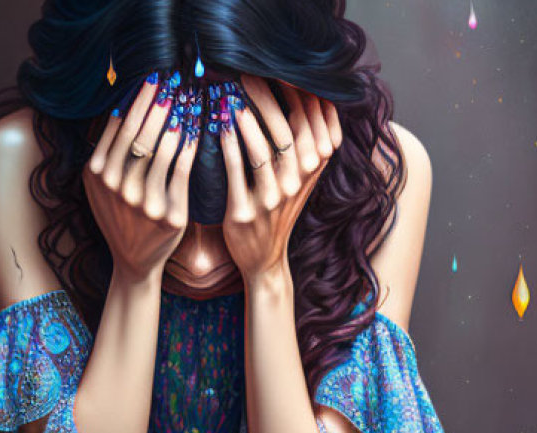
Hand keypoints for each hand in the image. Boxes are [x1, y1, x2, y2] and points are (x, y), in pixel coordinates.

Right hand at [85, 73, 199, 283]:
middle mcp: (118, 187)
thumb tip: (119, 101)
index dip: (140, 98)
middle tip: (176, 79)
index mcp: (98, 174)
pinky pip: (183, 172)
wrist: (133, 260)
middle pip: (142, 133)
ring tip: (189, 98)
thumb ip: (106, 148)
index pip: (121, 125)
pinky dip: (192, 146)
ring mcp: (144, 203)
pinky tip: (199, 129)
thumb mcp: (101, 184)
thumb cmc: (119, 214)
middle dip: (161, 102)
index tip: (155, 75)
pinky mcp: (170, 215)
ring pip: (164, 150)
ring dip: (179, 119)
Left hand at [220, 75, 342, 284]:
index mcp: (314, 169)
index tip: (282, 67)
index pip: (316, 121)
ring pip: (264, 150)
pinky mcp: (246, 212)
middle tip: (249, 72)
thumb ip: (308, 143)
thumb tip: (310, 94)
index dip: (302, 92)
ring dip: (248, 118)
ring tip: (232, 94)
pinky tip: (219, 126)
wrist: (263, 260)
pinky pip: (237, 172)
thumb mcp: (301, 178)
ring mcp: (273, 199)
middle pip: (290, 129)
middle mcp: (298, 182)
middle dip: (270, 96)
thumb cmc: (278, 210)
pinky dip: (229, 146)